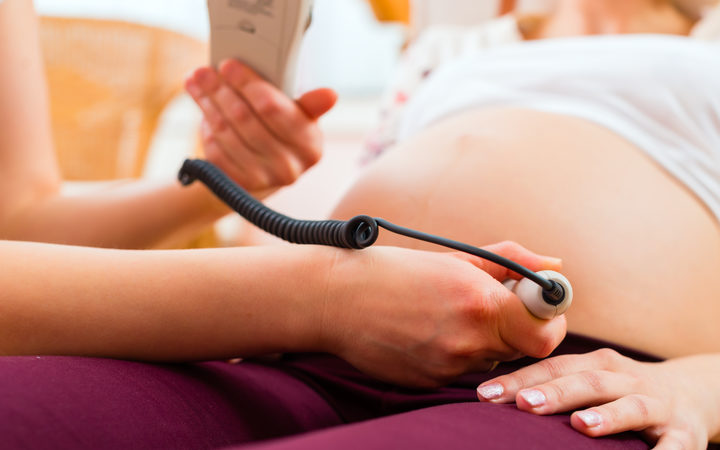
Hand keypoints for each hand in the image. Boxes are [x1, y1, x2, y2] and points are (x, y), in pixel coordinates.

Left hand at [185, 59, 336, 196]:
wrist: (265, 173)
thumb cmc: (282, 132)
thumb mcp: (299, 115)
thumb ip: (310, 103)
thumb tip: (330, 96)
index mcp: (311, 144)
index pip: (273, 108)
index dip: (248, 84)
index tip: (228, 64)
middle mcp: (291, 167)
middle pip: (244, 118)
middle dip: (220, 90)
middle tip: (203, 71)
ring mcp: (263, 180)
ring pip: (225, 132)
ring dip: (207, 104)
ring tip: (197, 83)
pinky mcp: (239, 186)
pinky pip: (214, 149)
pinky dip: (207, 127)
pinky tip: (205, 112)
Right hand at [321, 241, 566, 387]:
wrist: (337, 300)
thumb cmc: (397, 271)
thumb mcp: (457, 258)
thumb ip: (513, 262)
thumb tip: (556, 265)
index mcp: (479, 304)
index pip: (546, 333)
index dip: (550, 319)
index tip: (539, 304)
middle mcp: (467, 342)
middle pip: (521, 348)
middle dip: (514, 326)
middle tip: (489, 303)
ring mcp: (446, 368)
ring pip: (488, 359)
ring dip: (480, 339)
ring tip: (444, 314)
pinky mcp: (428, 383)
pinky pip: (459, 370)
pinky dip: (452, 353)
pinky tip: (424, 332)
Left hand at [477, 350, 719, 448]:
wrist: (693, 393)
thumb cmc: (621, 391)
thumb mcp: (591, 381)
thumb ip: (554, 387)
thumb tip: (495, 402)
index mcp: (597, 365)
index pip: (553, 367)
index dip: (519, 379)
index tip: (486, 395)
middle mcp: (625, 379)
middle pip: (587, 381)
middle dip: (555, 392)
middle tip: (523, 404)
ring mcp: (656, 404)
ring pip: (631, 406)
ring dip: (606, 416)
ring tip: (580, 426)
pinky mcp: (684, 432)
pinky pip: (675, 445)